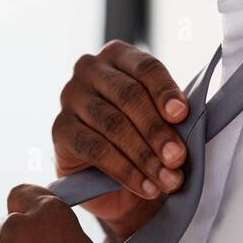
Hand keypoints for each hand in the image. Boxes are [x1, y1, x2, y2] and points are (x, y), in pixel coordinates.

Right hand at [51, 40, 189, 237]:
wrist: (113, 177)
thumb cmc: (141, 135)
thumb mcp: (161, 118)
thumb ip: (169, 114)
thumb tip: (182, 120)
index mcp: (119, 55)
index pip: (146, 67)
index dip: (165, 91)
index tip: (182, 115)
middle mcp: (90, 69)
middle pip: (129, 95)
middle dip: (157, 130)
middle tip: (178, 158)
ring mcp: (70, 97)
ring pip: (113, 124)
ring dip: (145, 156)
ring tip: (168, 179)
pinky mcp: (60, 129)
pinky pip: (96, 149)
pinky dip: (125, 171)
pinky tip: (146, 187)